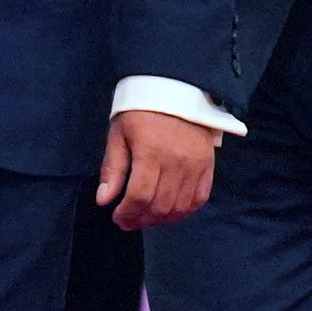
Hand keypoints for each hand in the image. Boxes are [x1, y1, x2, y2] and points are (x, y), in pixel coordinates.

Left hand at [97, 109, 215, 229]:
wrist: (175, 88)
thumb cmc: (140, 110)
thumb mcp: (118, 134)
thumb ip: (113, 169)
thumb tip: (103, 200)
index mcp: (151, 153)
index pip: (140, 196)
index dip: (127, 213)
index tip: (117, 218)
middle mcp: (176, 163)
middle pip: (160, 206)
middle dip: (141, 219)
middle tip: (128, 221)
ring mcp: (195, 166)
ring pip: (180, 207)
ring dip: (161, 219)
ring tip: (146, 218)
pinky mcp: (208, 166)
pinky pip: (199, 198)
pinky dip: (184, 211)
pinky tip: (169, 212)